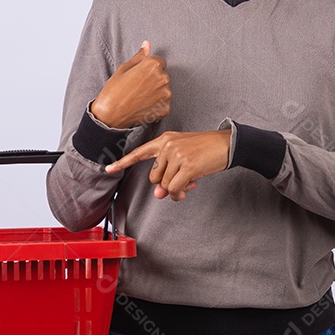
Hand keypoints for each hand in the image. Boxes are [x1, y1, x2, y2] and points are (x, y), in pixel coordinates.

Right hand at [91, 40, 170, 128]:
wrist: (110, 115)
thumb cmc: (114, 90)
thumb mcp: (124, 69)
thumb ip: (139, 56)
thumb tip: (147, 44)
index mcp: (153, 65)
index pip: (160, 62)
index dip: (149, 68)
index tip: (140, 76)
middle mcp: (163, 79)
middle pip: (163, 76)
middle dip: (154, 80)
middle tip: (138, 88)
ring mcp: (165, 95)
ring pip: (164, 90)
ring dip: (156, 92)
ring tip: (139, 98)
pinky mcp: (165, 109)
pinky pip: (164, 103)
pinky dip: (156, 105)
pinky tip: (143, 106)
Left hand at [105, 129, 230, 200]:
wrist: (226, 144)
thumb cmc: (205, 150)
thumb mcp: (184, 158)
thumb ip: (168, 172)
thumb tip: (159, 194)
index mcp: (164, 140)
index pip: (140, 152)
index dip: (123, 162)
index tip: (108, 169)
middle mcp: (168, 146)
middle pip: (154, 177)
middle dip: (166, 184)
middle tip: (182, 183)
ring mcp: (177, 155)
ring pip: (165, 185)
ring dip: (176, 190)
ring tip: (189, 184)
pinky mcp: (187, 166)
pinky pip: (175, 188)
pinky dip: (180, 193)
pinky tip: (189, 188)